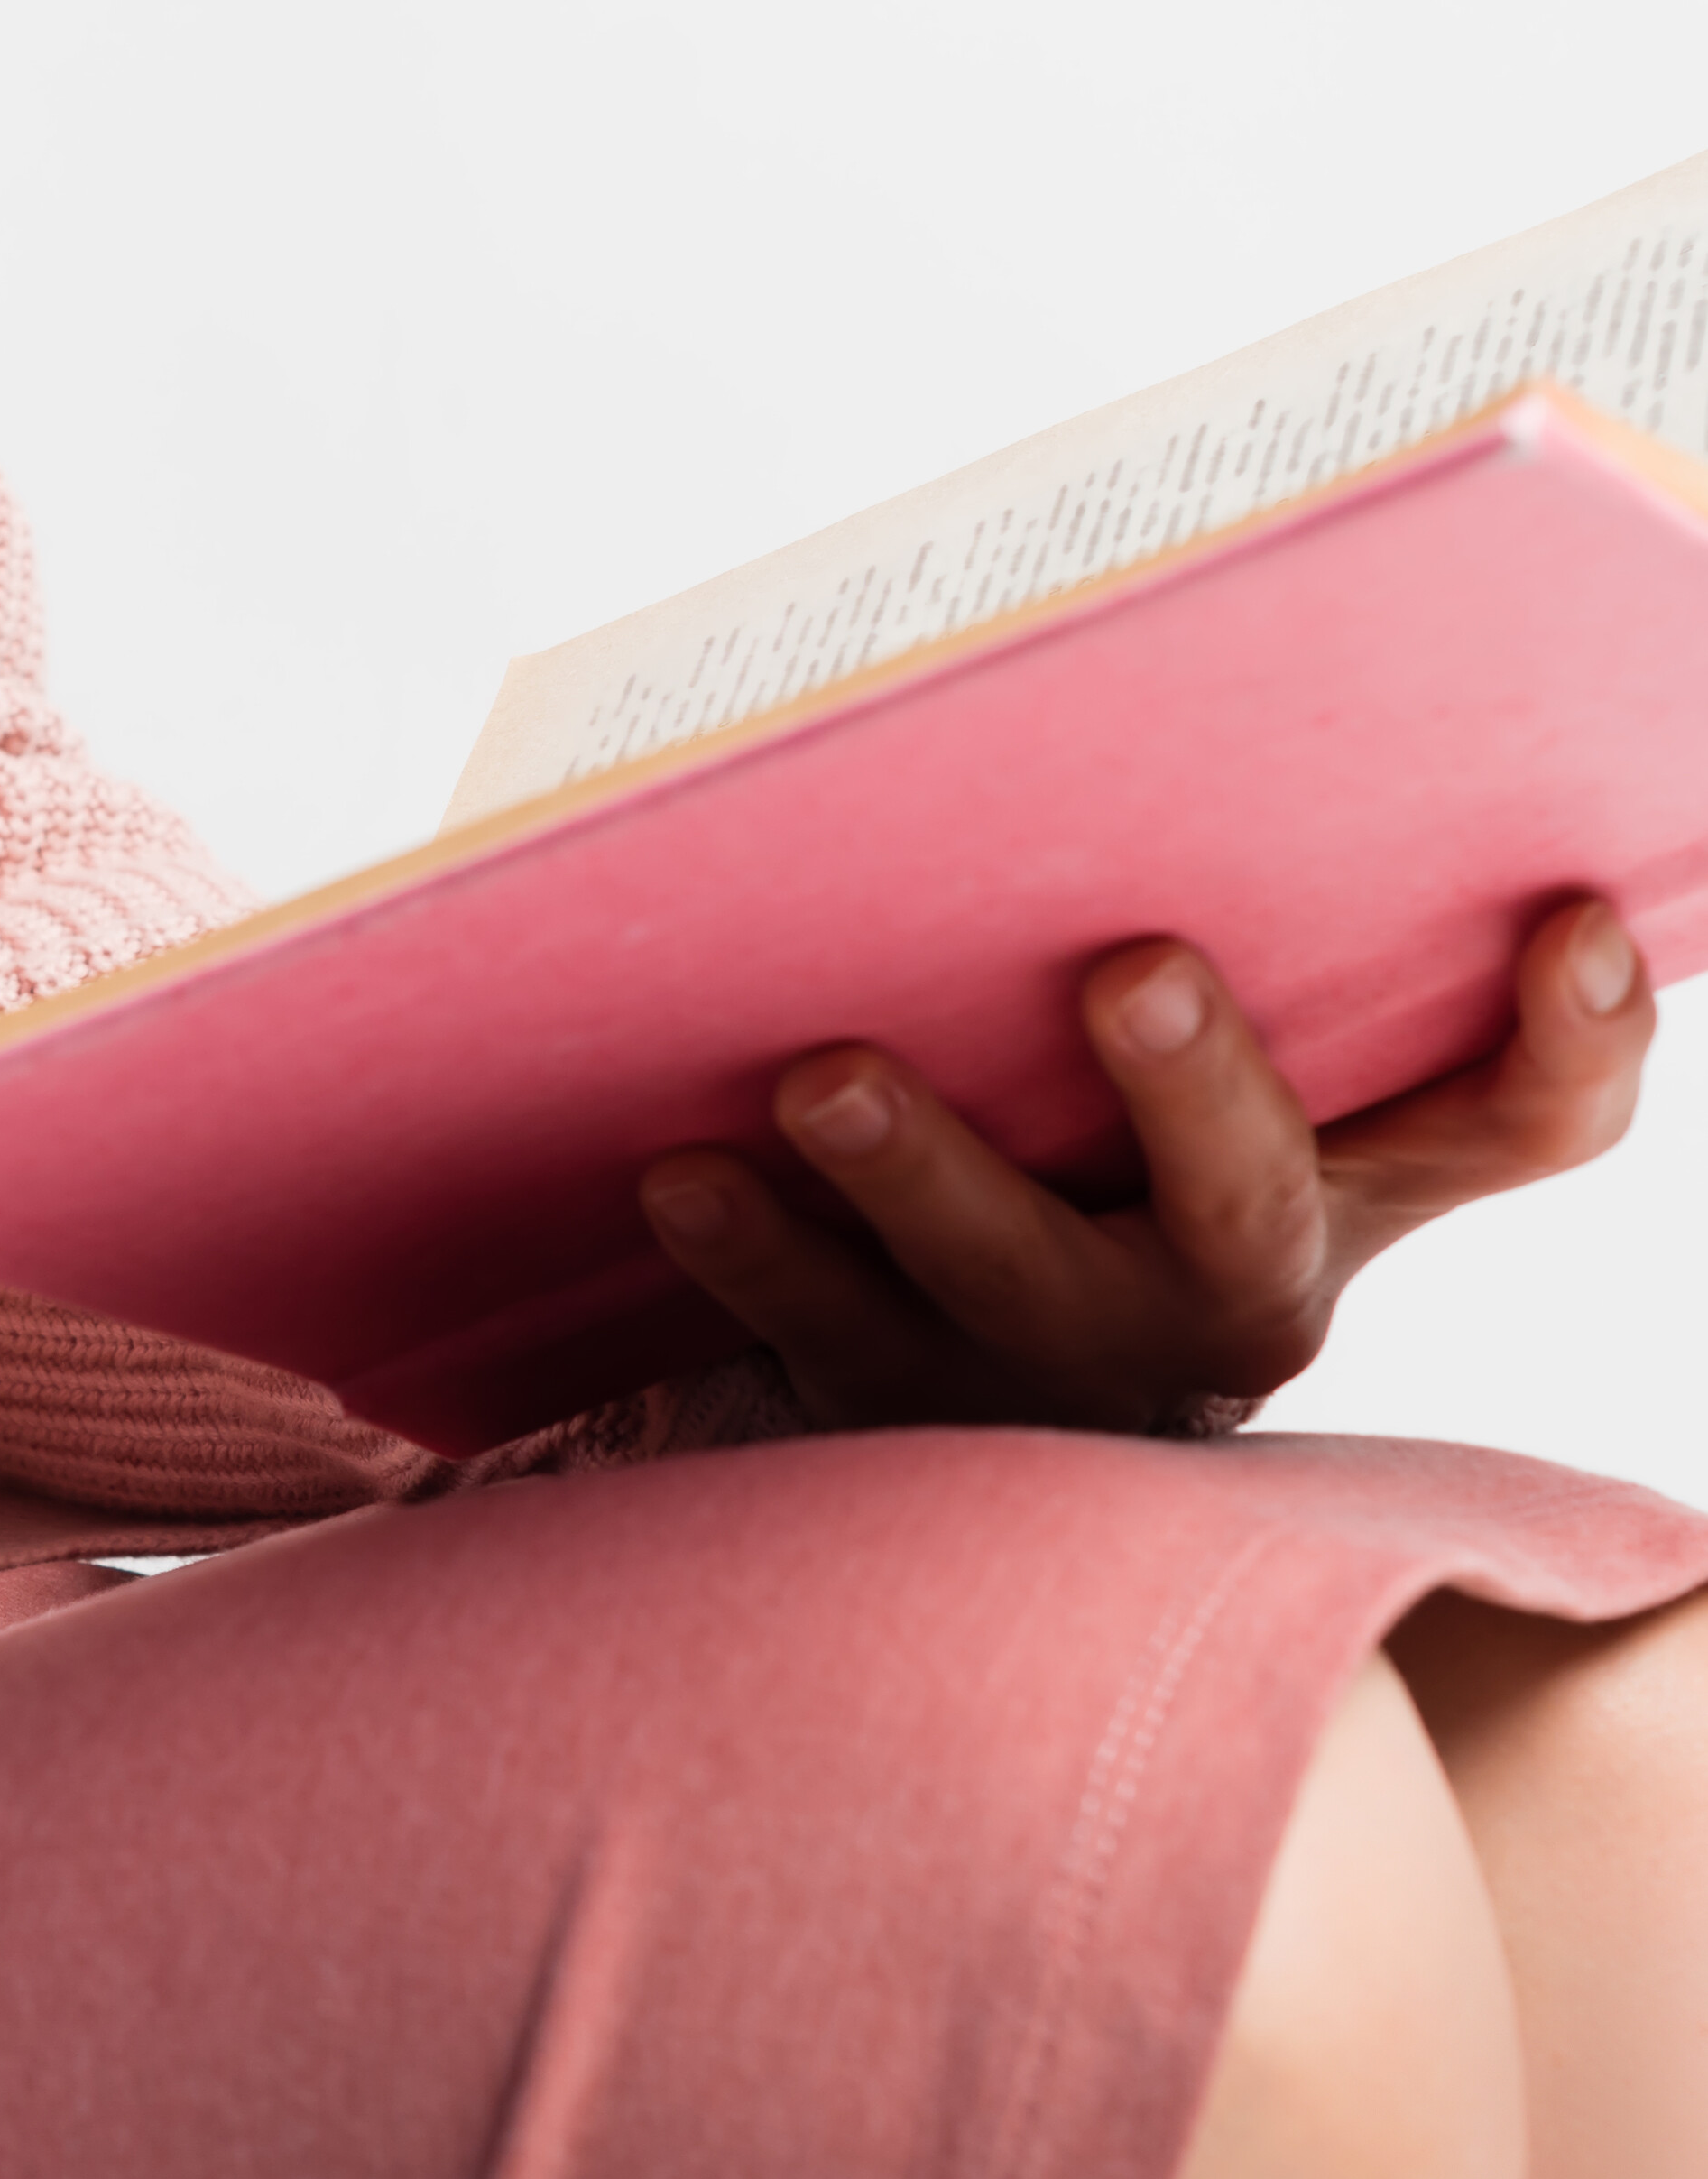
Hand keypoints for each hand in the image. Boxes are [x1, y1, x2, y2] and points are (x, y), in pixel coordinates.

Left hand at [640, 900, 1656, 1432]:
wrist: (973, 1396)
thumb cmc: (1114, 1154)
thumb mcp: (1236, 1078)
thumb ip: (1271, 949)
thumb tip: (1211, 698)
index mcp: (1349, 1186)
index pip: (1528, 1125)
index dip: (1576, 1037)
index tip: (1566, 915)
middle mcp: (1227, 1288)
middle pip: (1247, 1206)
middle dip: (1196, 1089)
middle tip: (1131, 967)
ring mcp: (1055, 1362)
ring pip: (1001, 1278)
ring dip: (914, 1175)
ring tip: (823, 1077)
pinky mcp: (894, 1403)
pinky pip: (814, 1330)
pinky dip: (749, 1250)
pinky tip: (679, 1170)